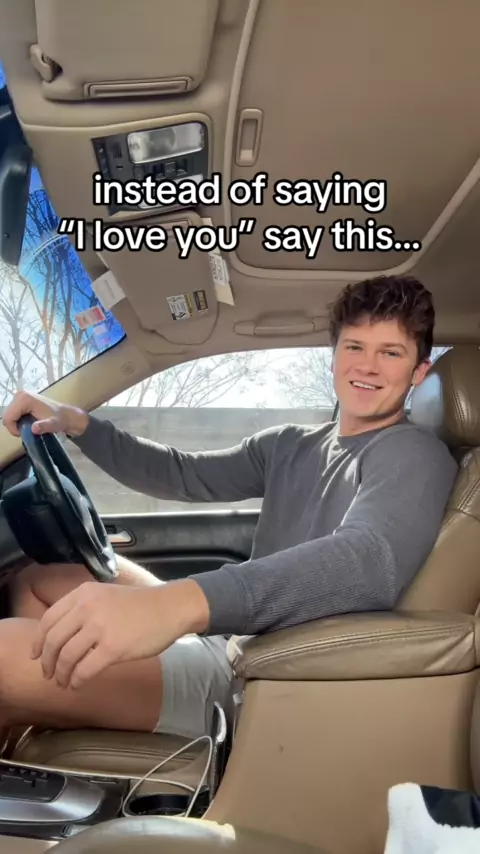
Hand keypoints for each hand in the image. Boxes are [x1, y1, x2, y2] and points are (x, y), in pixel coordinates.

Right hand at [2, 390, 88, 438]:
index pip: (8, 418)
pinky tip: (27, 422)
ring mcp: (20, 396)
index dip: (13, 429)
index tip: (24, 434)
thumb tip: (34, 428)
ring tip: (28, 426)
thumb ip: (44, 426)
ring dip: (16, 423)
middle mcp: (20, 394)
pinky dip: (17, 420)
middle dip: (14, 426)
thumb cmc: (59, 419)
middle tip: (27, 430)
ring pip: (9, 415)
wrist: (65, 415)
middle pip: (7, 416)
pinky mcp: (21, 399)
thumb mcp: (53, 425)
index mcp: (24, 399)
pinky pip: (12, 413)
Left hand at [31, 579, 209, 688]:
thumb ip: (84, 608)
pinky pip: (84, 670)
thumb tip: (61, 635)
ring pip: (66, 657)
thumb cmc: (141, 604)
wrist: (170, 607)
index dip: (38, 641)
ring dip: (61, 674)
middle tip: (48, 674)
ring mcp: (100, 628)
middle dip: (47, 662)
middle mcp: (87, 608)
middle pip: (53, 641)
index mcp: (83, 594)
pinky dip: (77, 681)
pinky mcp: (113, 647)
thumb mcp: (106, 595)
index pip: (48, 619)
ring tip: (63, 682)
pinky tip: (78, 685)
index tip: (36, 655)